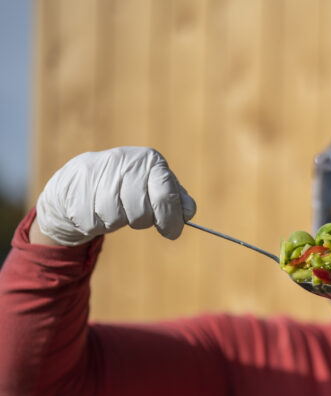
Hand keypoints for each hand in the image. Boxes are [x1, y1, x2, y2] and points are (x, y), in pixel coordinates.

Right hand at [35, 146, 195, 245]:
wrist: (76, 183)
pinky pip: (94, 223)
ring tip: (115, 208)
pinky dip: (98, 224)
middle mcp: (124, 162)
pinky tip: (95, 209)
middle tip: (137, 217)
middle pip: (142, 212)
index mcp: (149, 160)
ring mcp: (97, 175)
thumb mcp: (155, 185)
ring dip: (119, 222)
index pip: (165, 195)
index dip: (170, 219)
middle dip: (142, 221)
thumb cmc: (128, 187)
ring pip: (117, 218)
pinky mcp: (75, 190)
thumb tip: (188, 211)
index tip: (171, 232)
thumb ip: (176, 197)